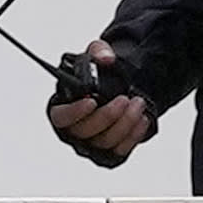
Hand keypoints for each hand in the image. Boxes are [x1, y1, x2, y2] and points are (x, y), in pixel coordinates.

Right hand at [47, 41, 156, 166]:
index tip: (91, 101)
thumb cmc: (98, 76)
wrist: (117, 89)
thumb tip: (106, 57)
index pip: (60, 117)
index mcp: (62, 108)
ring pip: (105, 142)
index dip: (74, 112)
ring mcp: (91, 144)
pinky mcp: (109, 152)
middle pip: (85, 131)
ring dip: (124, 123)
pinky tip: (142, 119)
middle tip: (124, 99)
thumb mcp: (95, 56)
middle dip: (107, 115)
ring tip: (138, 104)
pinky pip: (120, 150)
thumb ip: (99, 51)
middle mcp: (74, 130)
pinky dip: (133, 135)